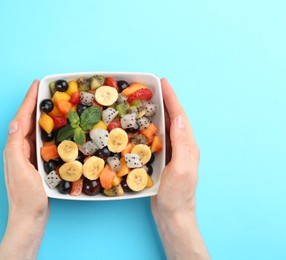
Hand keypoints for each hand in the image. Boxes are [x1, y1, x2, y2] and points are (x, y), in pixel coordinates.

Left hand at [0, 80, 48, 259]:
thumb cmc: (25, 197)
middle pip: (28, 120)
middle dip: (36, 103)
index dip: (29, 100)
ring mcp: (29, 156)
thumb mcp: (19, 171)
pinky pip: (43, 141)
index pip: (21, 118)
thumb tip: (15, 123)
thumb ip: (14, 147)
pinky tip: (59, 128)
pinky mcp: (38, 162)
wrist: (30, 217)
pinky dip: (50, 130)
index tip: (37, 85)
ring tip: (55, 103)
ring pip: (36, 129)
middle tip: (49, 89)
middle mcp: (20, 149)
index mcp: (14, 148)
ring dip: (44, 115)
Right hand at [151, 78, 208, 258]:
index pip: (179, 116)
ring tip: (142, 103)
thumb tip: (180, 117)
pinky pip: (155, 140)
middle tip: (149, 89)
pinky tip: (139, 128)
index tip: (162, 82)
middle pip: (172, 118)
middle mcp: (181, 147)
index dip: (171, 98)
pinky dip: (148, 130)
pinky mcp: (162, 162)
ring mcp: (171, 154)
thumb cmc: (178, 195)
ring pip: (163, 128)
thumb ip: (182, 143)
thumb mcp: (181, 168)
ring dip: (155, 114)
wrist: (173, 216)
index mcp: (187, 146)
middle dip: (163, 101)